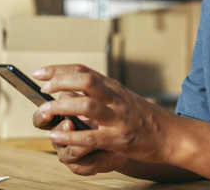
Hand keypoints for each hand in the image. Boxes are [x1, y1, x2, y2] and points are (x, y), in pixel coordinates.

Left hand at [33, 64, 178, 167]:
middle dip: (59, 81)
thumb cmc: (143, 118)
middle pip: (85, 80)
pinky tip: (55, 137)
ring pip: (87, 105)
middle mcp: (114, 98)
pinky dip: (70, 136)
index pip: (82, 70)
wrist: (171, 135)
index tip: (38, 73)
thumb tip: (70, 92)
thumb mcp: (122, 98)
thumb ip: (100, 94)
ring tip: (44, 112)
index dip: (58, 70)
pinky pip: (91, 136)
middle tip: (42, 89)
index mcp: (112, 87)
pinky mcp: (119, 139)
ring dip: (62, 107)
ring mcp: (118, 118)